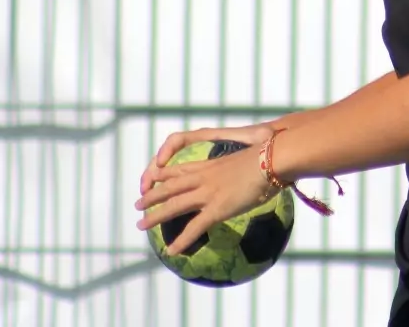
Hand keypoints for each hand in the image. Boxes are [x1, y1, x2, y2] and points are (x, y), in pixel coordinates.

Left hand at [134, 135, 276, 255]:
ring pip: (174, 206)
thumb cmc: (266, 157)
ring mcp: (208, 194)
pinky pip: (195, 227)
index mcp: (209, 165)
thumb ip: (236, 167)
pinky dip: (182, 240)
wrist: (270, 161)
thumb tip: (242, 173)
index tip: (152, 178)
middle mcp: (204, 178)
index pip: (180, 169)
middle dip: (152, 196)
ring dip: (155, 216)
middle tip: (137, 205)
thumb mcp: (244, 159)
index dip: (163, 175)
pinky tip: (171, 250)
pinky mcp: (217, 209)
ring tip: (141, 224)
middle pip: (170, 187)